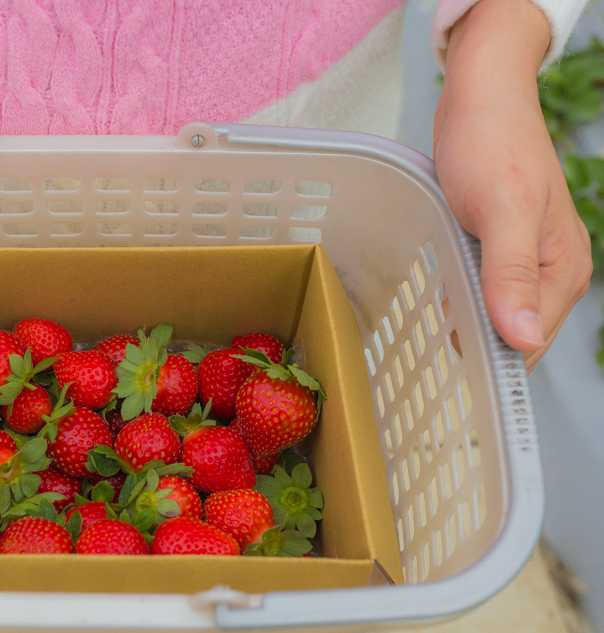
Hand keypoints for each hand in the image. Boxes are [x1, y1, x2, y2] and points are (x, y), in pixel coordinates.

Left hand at [432, 0, 591, 371]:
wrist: (481, 96)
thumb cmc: (492, 144)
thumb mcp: (501, 210)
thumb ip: (510, 274)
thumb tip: (523, 337)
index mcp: (561, 271)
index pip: (528, 344)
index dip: (489, 364)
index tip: (444, 380)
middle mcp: (549, 271)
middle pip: (512, 335)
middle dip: (473, 351)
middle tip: (422, 366)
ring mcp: (525, 259)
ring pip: (495, 314)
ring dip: (464, 328)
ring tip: (420, 345)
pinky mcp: (499, 245)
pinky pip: (482, 288)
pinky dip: (459, 300)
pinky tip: (430, 306)